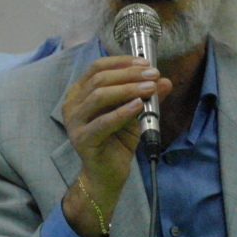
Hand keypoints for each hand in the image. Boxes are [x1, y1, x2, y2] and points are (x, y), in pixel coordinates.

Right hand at [60, 55, 170, 236]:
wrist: (108, 174)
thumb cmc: (116, 140)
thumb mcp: (134, 113)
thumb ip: (146, 96)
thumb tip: (164, 81)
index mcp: (80, 93)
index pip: (97, 68)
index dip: (122, 62)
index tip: (146, 64)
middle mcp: (73, 104)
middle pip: (100, 79)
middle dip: (129, 75)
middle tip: (153, 75)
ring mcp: (75, 122)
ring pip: (99, 96)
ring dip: (128, 89)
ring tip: (150, 89)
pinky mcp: (83, 139)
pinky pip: (103, 122)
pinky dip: (122, 111)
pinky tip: (138, 106)